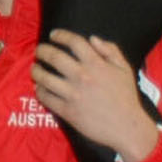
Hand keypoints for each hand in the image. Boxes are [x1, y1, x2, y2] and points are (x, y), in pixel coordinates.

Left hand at [31, 30, 158, 161]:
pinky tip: (40, 88)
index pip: (74, 42)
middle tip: (39, 50)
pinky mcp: (67, 111)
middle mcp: (82, 77)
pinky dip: (40, 91)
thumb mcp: (125, 70)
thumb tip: (92, 38)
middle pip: (54, 57)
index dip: (61, 35)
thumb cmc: (126, 97)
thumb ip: (111, 51)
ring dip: (36, 71)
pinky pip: (46, 98)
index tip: (53, 35)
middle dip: (42, 50)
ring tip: (35, 68)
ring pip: (45, 78)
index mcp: (97, 64)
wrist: (127, 127)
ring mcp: (73, 94)